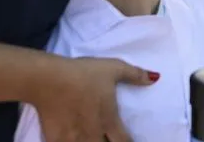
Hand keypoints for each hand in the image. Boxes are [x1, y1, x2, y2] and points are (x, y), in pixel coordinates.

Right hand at [34, 57, 155, 141]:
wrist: (48, 79)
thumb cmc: (83, 73)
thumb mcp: (113, 68)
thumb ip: (135, 75)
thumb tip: (155, 78)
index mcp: (109, 120)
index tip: (128, 140)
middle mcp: (93, 134)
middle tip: (110, 138)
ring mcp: (74, 140)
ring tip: (94, 138)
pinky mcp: (56, 140)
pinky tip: (75, 140)